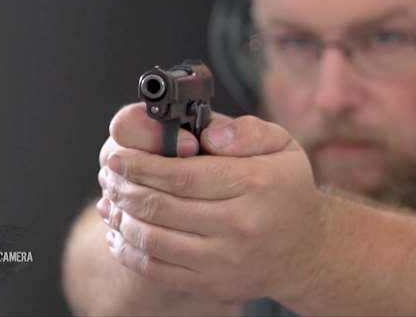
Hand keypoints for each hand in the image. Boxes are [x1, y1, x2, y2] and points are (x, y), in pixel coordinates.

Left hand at [97, 103, 330, 302]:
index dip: (142, 165)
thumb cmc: (287, 190)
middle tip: (109, 174)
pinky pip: (158, 270)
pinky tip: (119, 233)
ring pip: (154, 240)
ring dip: (122, 219)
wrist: (305, 249)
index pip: (183, 175)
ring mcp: (225, 260)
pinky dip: (130, 251)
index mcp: (256, 184)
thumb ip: (246, 131)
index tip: (119, 155)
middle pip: (162, 207)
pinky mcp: (213, 284)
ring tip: (111, 200)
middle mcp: (241, 225)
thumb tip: (206, 134)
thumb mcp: (282, 145)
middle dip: (125, 188)